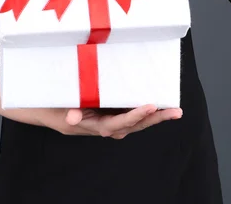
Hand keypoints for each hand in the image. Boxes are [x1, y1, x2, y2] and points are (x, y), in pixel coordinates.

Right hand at [35, 104, 182, 139]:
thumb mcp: (62, 111)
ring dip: (156, 116)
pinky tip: (159, 104)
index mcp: (100, 126)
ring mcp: (115, 122)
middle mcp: (111, 127)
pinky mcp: (115, 115)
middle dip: (157, 118)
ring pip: (139, 122)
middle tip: (176, 111)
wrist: (55, 113)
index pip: (122, 122)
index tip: (151, 105)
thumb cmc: (60, 110)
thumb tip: (72, 118)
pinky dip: (147, 111)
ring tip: (174, 110)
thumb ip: (70, 116)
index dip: (136, 115)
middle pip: (138, 124)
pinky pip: (134, 115)